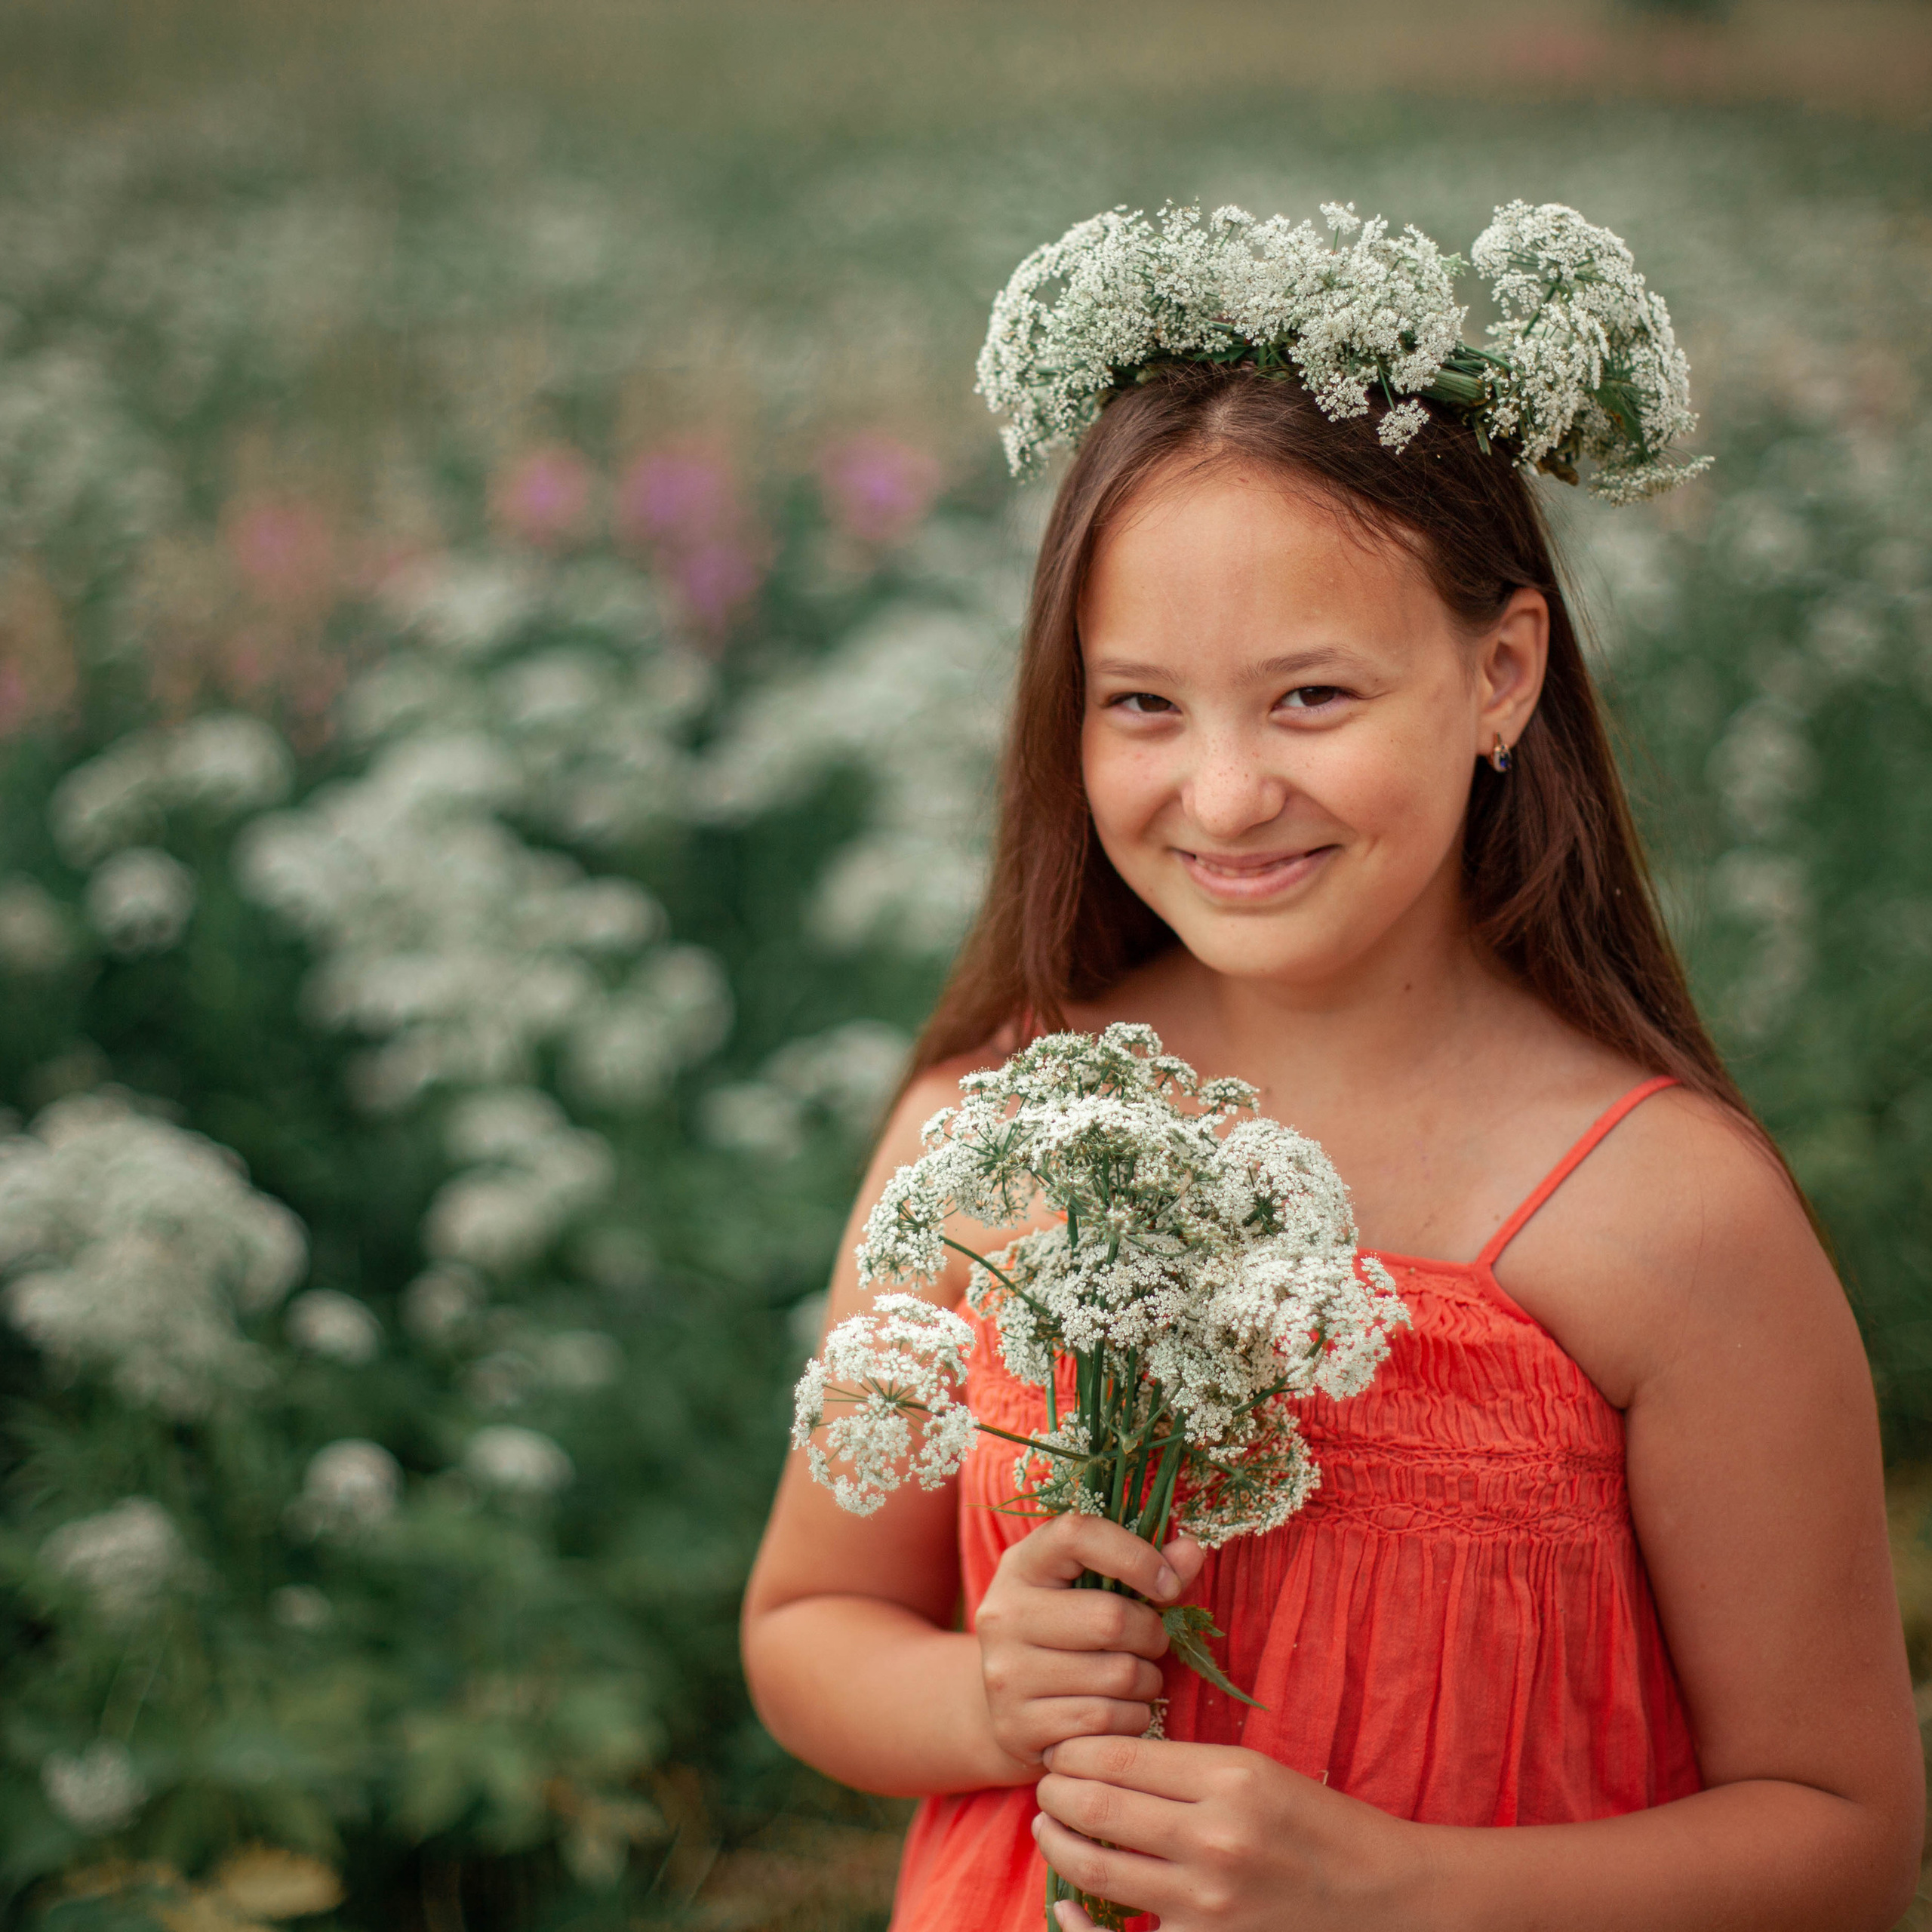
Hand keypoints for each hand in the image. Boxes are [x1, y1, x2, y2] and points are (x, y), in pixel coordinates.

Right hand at [976, 1516, 1205, 1768]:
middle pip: (1111, 1618)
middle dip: (1152, 1634)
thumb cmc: (1065, 1634)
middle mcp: (1004, 1614)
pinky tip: (1120, 1711)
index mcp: (1022, 1565)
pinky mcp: (1019, 1725)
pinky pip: (1106, 1720)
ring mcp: (1006, 1673)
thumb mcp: (1090, 1589)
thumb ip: (1143, 1565)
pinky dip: (1130, 1719)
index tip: (1168, 1584)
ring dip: (1147, 1681)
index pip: (1076, 1534)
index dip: (1134, 1555)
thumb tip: (1191, 1550)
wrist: (1008, 1708)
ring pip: (1117, 1676)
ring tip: (1136, 1678)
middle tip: (1153, 1642)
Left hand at [1034, 1734, 1421, 1931]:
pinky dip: (1080, 1924)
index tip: (1060, 1751)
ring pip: (1098, 1869)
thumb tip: (1101, 1761)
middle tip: (1045, 1786)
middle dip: (1056, 1793)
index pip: (1120, 1756)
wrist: (1383, 1898)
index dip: (1074, 1752)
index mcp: (1230, 1779)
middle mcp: (1215, 1840)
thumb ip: (1182, 1768)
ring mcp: (1209, 1905)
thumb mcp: (1255, 1772)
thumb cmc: (1316, 1825)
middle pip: (1099, 1808)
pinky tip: (1066, 1904)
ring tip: (1048, 1827)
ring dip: (1058, 1844)